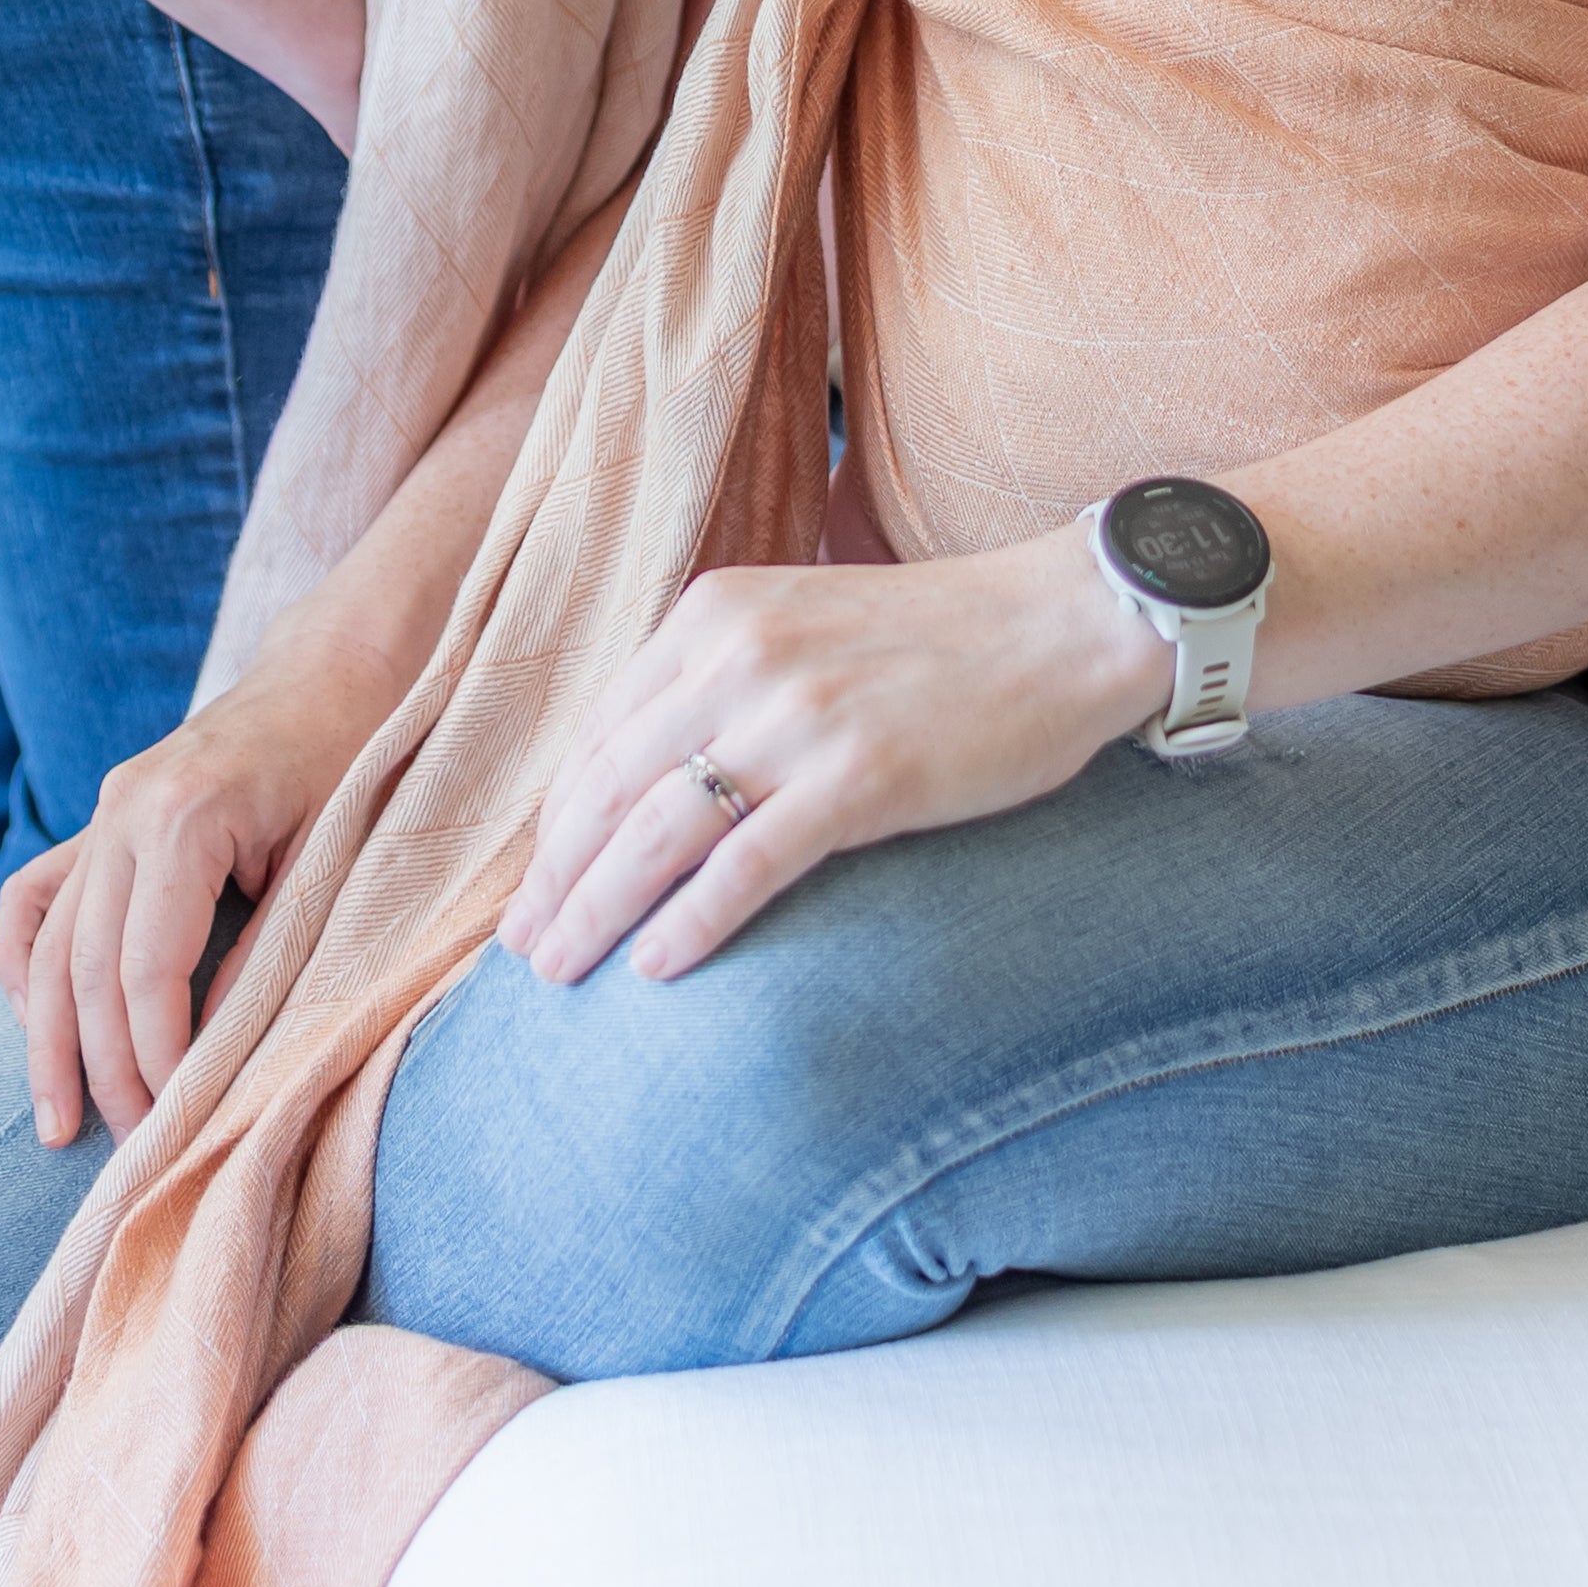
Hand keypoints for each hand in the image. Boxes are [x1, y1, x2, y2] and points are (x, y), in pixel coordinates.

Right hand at [0, 641, 397, 1143]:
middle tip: (130, 1147)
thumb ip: (270, 956)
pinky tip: (31, 1024)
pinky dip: (22, 962)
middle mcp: (124, 809)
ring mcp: (105, 810)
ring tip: (56, 1125)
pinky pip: (36, 895)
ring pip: (47, 942)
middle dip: (105, 1068)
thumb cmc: (356, 758)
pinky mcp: (104, 816)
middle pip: (87, 967)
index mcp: (183, 814)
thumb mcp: (331, 863)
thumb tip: (220, 1064)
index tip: (178, 1124)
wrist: (341, 667)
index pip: (145, 968)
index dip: (157, 1058)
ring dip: (47, 1039)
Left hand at [496, 523, 1162, 992]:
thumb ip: (722, 681)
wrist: (1066, 624)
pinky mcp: (858, 775)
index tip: (529, 887)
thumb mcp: (802, 627)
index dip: (555, 821)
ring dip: (596, 908)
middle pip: (610, 784)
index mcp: (715, 614)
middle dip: (554, 877)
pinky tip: (654, 968)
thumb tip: (647, 779)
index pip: (601, 733)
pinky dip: (690, 920)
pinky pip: (746, 863)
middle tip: (522, 951)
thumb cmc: (939, 639)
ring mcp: (798, 715)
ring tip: (560, 972)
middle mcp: (739, 655)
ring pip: (657, 828)